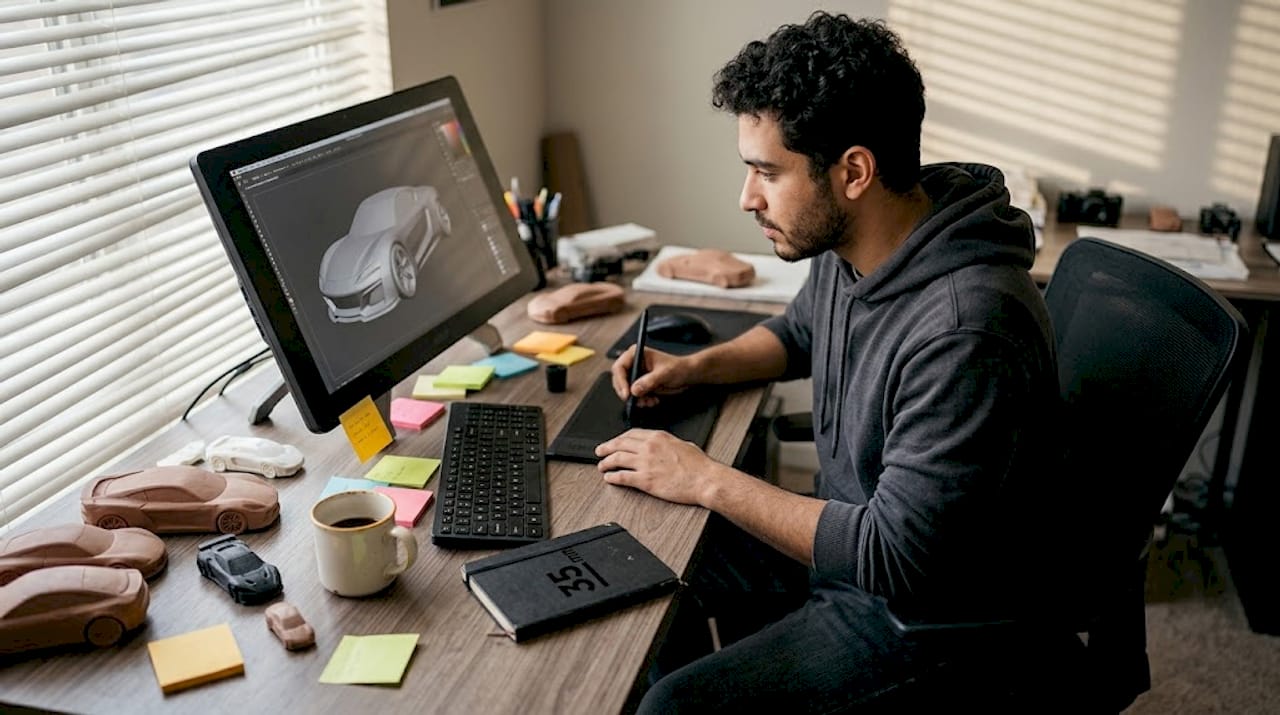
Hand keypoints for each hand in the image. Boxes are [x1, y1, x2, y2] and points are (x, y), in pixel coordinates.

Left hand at [595, 429, 719, 505]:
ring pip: (617, 459)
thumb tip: (662, 445)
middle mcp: (649, 448)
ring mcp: (645, 464)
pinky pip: (622, 477)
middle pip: (619, 444)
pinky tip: (609, 478)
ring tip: (601, 466)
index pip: (631, 434)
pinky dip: (612, 477)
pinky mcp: (645, 480)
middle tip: (600, 451)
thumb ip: (668, 443)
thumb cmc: (699, 465)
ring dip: (606, 463)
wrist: (705, 479)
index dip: (619, 438)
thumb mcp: (682, 444)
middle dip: (606, 448)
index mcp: (658, 437)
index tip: (614, 442)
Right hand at [610, 345, 694, 407]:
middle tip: (637, 401)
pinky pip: (634, 396)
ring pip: (626, 390)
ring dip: (636, 399)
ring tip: (649, 401)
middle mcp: (634, 364)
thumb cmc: (679, 368)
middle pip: (619, 380)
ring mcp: (637, 375)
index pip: (620, 367)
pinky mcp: (641, 385)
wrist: (688, 375)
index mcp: (636, 354)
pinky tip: (653, 400)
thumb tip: (635, 389)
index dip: (621, 381)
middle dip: (628, 392)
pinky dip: (642, 401)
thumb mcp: (665, 373)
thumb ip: (649, 381)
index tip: (627, 393)